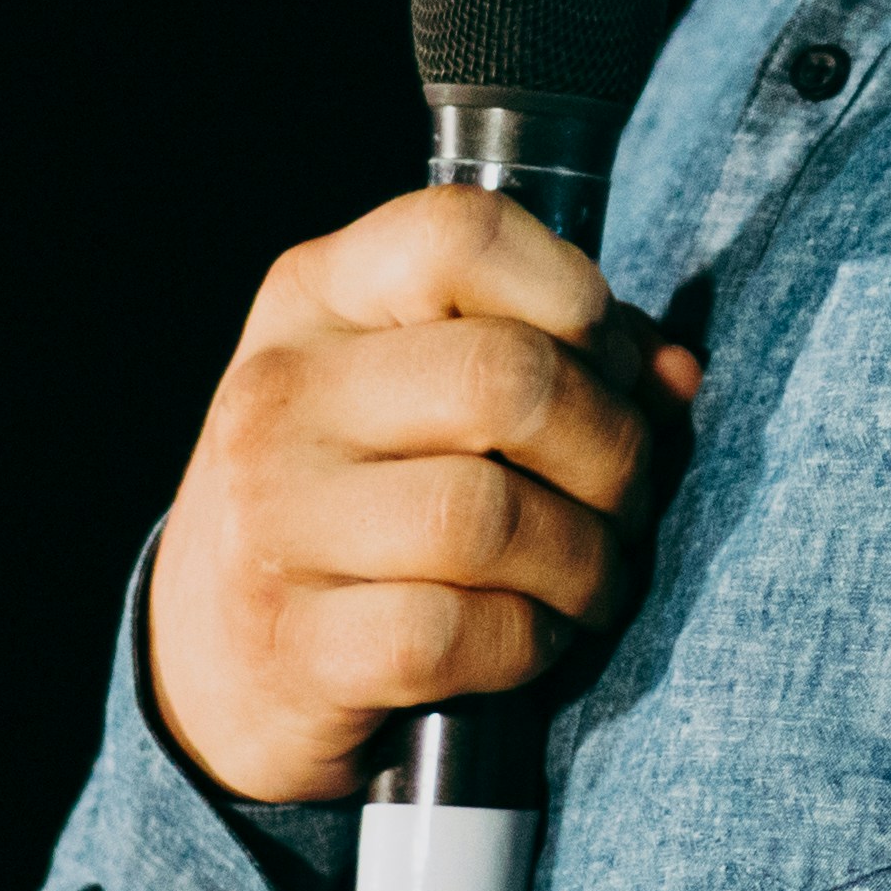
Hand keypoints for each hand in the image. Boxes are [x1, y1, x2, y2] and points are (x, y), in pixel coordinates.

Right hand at [146, 186, 701, 805]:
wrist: (212, 656)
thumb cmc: (359, 497)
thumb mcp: (419, 391)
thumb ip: (555, 354)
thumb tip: (677, 374)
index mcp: (317, 296)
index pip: (460, 233)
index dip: (575, 295)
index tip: (607, 367)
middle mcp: (280, 393)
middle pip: (504, 379)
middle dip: (612, 450)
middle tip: (625, 497)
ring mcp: (274, 521)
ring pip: (490, 516)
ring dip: (586, 561)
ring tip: (593, 577)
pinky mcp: (293, 645)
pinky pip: (459, 633)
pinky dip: (531, 643)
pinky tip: (533, 638)